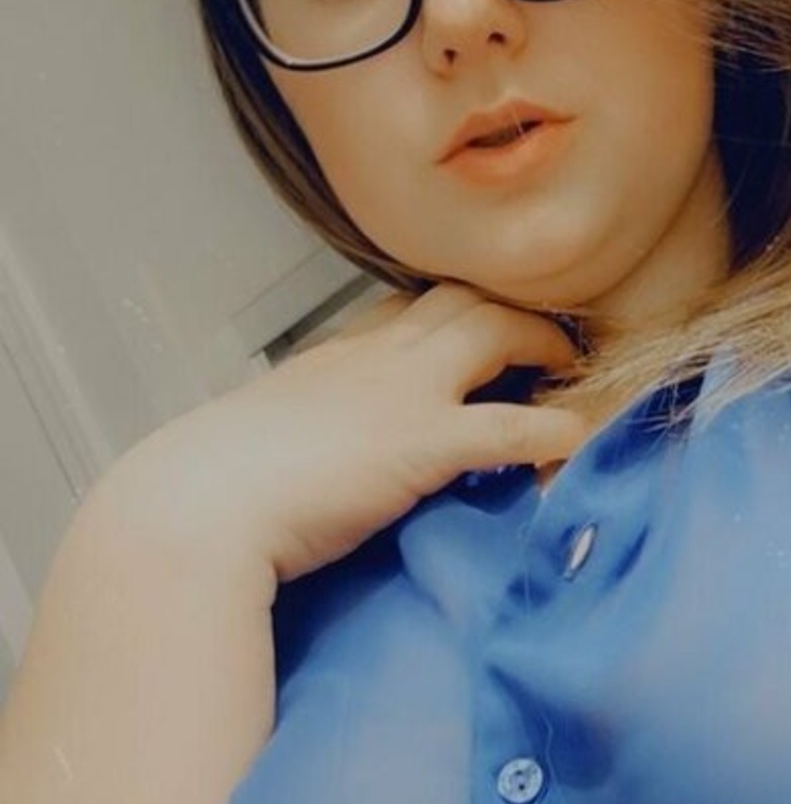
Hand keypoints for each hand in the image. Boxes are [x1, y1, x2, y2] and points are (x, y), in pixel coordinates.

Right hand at [101, 282, 588, 582]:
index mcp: (332, 355)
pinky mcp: (424, 442)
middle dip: (511, 311)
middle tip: (547, 344)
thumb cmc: (211, 488)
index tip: (476, 335)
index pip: (404, 308)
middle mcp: (373, 356)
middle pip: (460, 298)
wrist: (199, 505)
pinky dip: (554, 429)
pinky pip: (513, 425)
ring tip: (572, 376)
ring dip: (542, 345)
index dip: (450, 316)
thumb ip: (299, 438)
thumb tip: (303, 467)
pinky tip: (578, 442)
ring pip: (494, 329)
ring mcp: (402, 391)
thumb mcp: (261, 441)